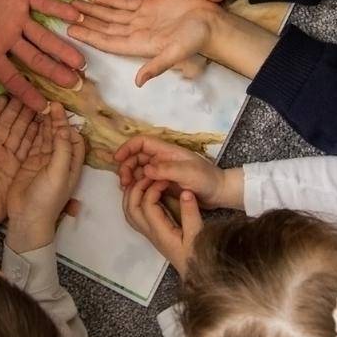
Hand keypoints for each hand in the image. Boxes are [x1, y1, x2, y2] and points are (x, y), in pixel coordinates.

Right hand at [0, 0, 85, 107]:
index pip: (12, 77)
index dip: (27, 93)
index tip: (43, 109)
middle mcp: (7, 37)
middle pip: (36, 60)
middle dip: (56, 73)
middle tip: (77, 86)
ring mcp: (16, 16)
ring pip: (45, 36)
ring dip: (63, 48)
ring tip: (82, 61)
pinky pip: (44, 4)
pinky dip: (60, 9)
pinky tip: (76, 17)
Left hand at [0, 95, 40, 227]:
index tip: (7, 93)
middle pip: (8, 124)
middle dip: (17, 108)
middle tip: (29, 94)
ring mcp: (8, 156)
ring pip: (20, 132)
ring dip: (28, 119)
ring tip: (39, 106)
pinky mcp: (18, 165)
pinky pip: (28, 147)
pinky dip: (36, 135)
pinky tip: (43, 126)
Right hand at [6, 102, 87, 250]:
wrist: (26, 219)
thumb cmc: (47, 199)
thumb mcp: (58, 173)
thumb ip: (61, 149)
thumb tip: (63, 127)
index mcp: (71, 164)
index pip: (75, 139)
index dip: (69, 124)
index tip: (61, 109)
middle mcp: (59, 160)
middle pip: (60, 135)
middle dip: (56, 119)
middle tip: (48, 101)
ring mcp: (44, 161)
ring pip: (45, 136)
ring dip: (43, 122)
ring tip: (38, 105)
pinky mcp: (29, 162)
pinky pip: (32, 142)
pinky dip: (31, 130)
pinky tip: (28, 118)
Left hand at [68, 0, 218, 85]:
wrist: (212, 24)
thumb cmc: (196, 39)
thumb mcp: (176, 52)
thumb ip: (156, 66)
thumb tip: (138, 83)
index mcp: (138, 43)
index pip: (107, 40)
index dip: (88, 36)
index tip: (69, 30)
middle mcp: (136, 31)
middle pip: (104, 26)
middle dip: (85, 19)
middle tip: (64, 10)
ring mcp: (142, 18)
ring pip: (112, 12)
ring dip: (94, 8)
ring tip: (75, 1)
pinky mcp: (150, 5)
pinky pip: (125, 0)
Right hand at [113, 137, 237, 208]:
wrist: (219, 193)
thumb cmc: (206, 179)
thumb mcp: (188, 173)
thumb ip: (167, 170)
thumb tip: (144, 170)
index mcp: (167, 151)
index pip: (142, 142)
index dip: (127, 147)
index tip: (117, 159)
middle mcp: (162, 159)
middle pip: (136, 156)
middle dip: (126, 166)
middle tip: (123, 182)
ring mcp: (163, 171)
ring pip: (139, 170)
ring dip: (130, 176)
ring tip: (127, 189)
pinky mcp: (164, 183)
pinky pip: (145, 181)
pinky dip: (137, 185)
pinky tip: (135, 194)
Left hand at [122, 178, 202, 276]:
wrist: (195, 271)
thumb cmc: (197, 255)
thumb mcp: (197, 234)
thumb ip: (190, 214)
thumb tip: (185, 192)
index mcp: (159, 232)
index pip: (146, 205)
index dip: (153, 188)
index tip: (165, 178)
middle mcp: (149, 232)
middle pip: (131, 208)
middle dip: (137, 188)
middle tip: (150, 175)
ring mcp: (148, 233)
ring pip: (129, 212)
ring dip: (132, 194)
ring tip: (145, 180)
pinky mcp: (151, 232)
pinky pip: (134, 215)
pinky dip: (134, 200)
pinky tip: (145, 192)